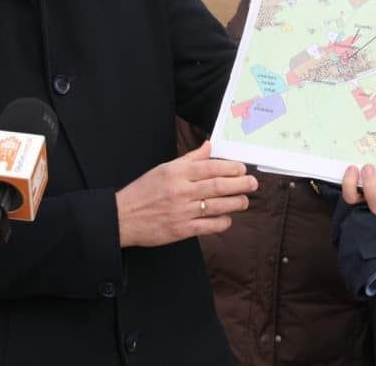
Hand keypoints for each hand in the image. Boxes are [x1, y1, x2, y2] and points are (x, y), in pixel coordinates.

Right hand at [115, 141, 257, 247]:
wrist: (123, 217)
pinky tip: (227, 218)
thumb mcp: (164, 168)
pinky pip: (209, 226)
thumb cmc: (143, 191)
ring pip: (218, 206)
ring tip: (244, 200)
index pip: (211, 167)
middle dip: (240, 184)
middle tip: (252, 183)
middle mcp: (181, 190)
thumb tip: (208, 146)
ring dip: (236, 203)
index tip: (242, 169)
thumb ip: (189, 158)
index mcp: (177, 172)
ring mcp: (182, 211)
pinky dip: (222, 222)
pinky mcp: (182, 230)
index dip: (231, 167)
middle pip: (219, 186)